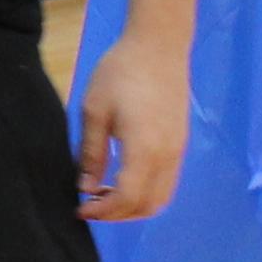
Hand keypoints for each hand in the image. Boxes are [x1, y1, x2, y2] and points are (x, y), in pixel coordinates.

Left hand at [74, 35, 187, 221]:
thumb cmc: (120, 73)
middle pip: (148, 206)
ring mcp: (178, 152)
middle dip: (118, 214)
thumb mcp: (94, 111)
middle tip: (90, 206)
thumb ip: (91, 153)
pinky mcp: (181, 144)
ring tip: (104, 195)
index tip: (80, 209)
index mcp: (144, 150)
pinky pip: (167, 183)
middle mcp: (167, 157)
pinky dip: (146, 193)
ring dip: (134, 206)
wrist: (158, 47)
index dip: (103, 211)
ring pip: (161, 198)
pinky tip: (123, 180)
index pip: (127, 199)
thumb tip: (85, 188)